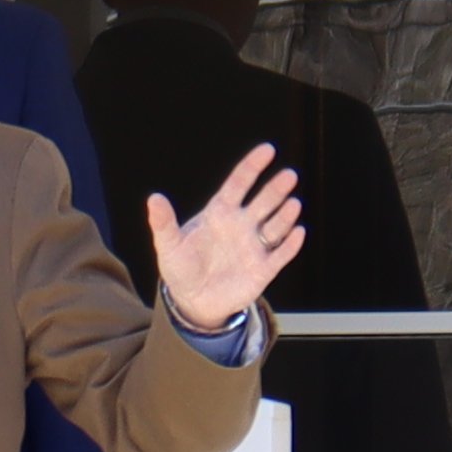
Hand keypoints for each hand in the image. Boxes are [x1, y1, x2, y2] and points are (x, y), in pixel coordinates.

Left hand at [150, 145, 306, 336]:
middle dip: (276, 189)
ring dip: (285, 216)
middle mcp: (241, 226)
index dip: (252, 166)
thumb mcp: (168, 246)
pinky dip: (290, 244)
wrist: (192, 301)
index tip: (268, 150)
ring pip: (275, 227)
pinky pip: (280, 255)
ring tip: (292, 204)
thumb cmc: (180, 268)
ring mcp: (254, 247)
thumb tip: (154, 198)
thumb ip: (164, 223)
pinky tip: (298, 232)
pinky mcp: (263, 270)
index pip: (239, 184)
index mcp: (220, 213)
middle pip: (263, 202)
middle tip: (289, 176)